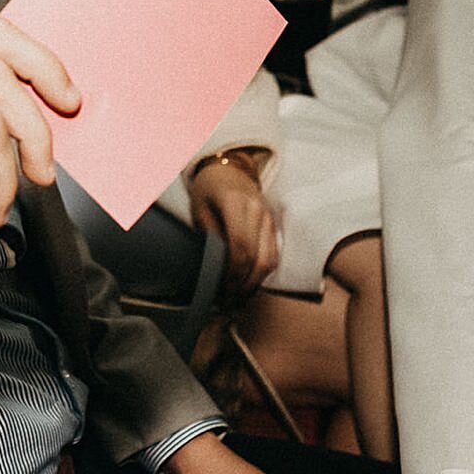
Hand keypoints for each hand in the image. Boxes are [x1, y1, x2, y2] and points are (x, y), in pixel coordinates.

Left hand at [187, 159, 278, 297]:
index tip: (221, 290)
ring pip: (270, 260)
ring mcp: (269, 218)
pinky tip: (248, 284)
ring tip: (238, 298)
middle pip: (258, 258)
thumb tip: (216, 269)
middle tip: (228, 302)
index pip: (240, 247)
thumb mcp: (199, 209)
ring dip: (255, 283)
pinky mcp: (274, 225)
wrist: (229, 170)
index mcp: (235, 203)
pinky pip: (274, 255)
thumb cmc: (208, 190)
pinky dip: (262, 273)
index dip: (232, 273)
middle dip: (244, 285)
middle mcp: (258, 211)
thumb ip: (210, 236)